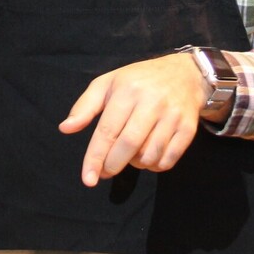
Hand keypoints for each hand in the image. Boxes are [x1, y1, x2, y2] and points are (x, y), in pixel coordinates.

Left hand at [59, 53, 207, 185]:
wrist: (185, 74)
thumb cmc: (139, 80)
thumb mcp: (108, 83)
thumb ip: (85, 106)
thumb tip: (65, 128)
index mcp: (128, 90)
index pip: (108, 130)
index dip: (95, 157)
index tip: (88, 178)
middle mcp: (152, 102)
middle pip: (128, 145)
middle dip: (112, 165)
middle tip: (105, 171)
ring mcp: (173, 116)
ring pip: (149, 156)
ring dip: (135, 165)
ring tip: (129, 155)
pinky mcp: (188, 128)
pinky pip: (168, 160)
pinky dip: (154, 166)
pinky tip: (148, 155)